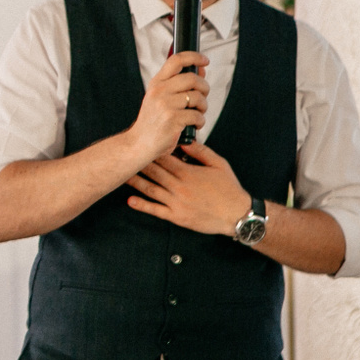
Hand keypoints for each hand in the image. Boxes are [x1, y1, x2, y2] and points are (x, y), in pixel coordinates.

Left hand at [126, 141, 249, 235]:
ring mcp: (176, 203)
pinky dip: (142, 205)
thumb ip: (200, 152)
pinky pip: (156, 210)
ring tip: (122, 174)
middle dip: (139, 163)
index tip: (141, 145)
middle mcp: (179, 187)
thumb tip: (184, 141)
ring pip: (151, 189)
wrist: (238, 215)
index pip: (164, 158)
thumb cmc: (229, 189)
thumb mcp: (219, 164)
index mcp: (188, 173)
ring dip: (135, 181)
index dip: (151, 151)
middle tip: (125, 156)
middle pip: (154, 172)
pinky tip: (130, 200)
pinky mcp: (177, 217)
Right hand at [127, 51, 209, 162]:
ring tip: (198, 113)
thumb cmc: (152, 122)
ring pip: (197, 97)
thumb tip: (200, 70)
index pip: (176, 60)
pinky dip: (200, 121)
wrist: (139, 143)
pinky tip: (194, 125)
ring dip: (203, 106)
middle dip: (204, 87)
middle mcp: (159, 91)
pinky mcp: (173, 119)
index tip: (204, 60)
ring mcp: (165, 105)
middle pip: (192, 78)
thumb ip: (178, 84)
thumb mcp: (160, 98)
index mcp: (156, 83)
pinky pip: (197, 115)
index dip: (194, 57)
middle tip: (202, 96)